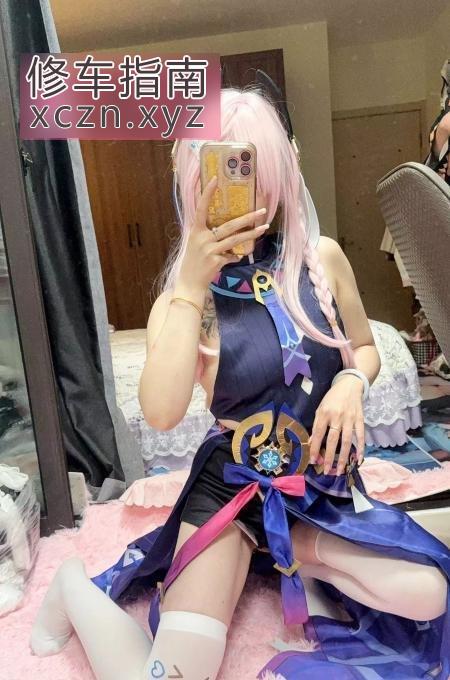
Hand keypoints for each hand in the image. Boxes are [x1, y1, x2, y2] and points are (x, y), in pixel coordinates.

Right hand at [177, 175, 268, 291]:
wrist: (189, 283)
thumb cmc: (193, 262)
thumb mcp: (196, 244)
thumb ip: (208, 234)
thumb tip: (228, 228)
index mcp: (196, 230)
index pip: (201, 208)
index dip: (208, 193)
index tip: (215, 179)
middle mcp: (202, 238)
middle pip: (229, 225)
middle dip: (248, 217)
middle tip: (262, 210)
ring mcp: (210, 250)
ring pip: (236, 239)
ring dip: (252, 234)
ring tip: (264, 227)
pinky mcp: (217, 261)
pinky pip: (233, 256)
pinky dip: (237, 255)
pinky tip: (239, 256)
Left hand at [309, 375, 364, 474]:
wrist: (350, 385)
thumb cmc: (332, 398)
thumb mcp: (320, 408)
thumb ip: (317, 425)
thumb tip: (311, 443)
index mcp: (324, 413)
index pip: (318, 433)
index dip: (314, 447)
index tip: (312, 460)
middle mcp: (337, 416)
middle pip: (332, 440)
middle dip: (329, 457)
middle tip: (326, 471)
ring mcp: (350, 419)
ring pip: (346, 441)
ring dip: (343, 457)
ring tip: (339, 471)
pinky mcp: (360, 420)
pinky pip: (360, 436)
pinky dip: (360, 448)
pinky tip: (358, 460)